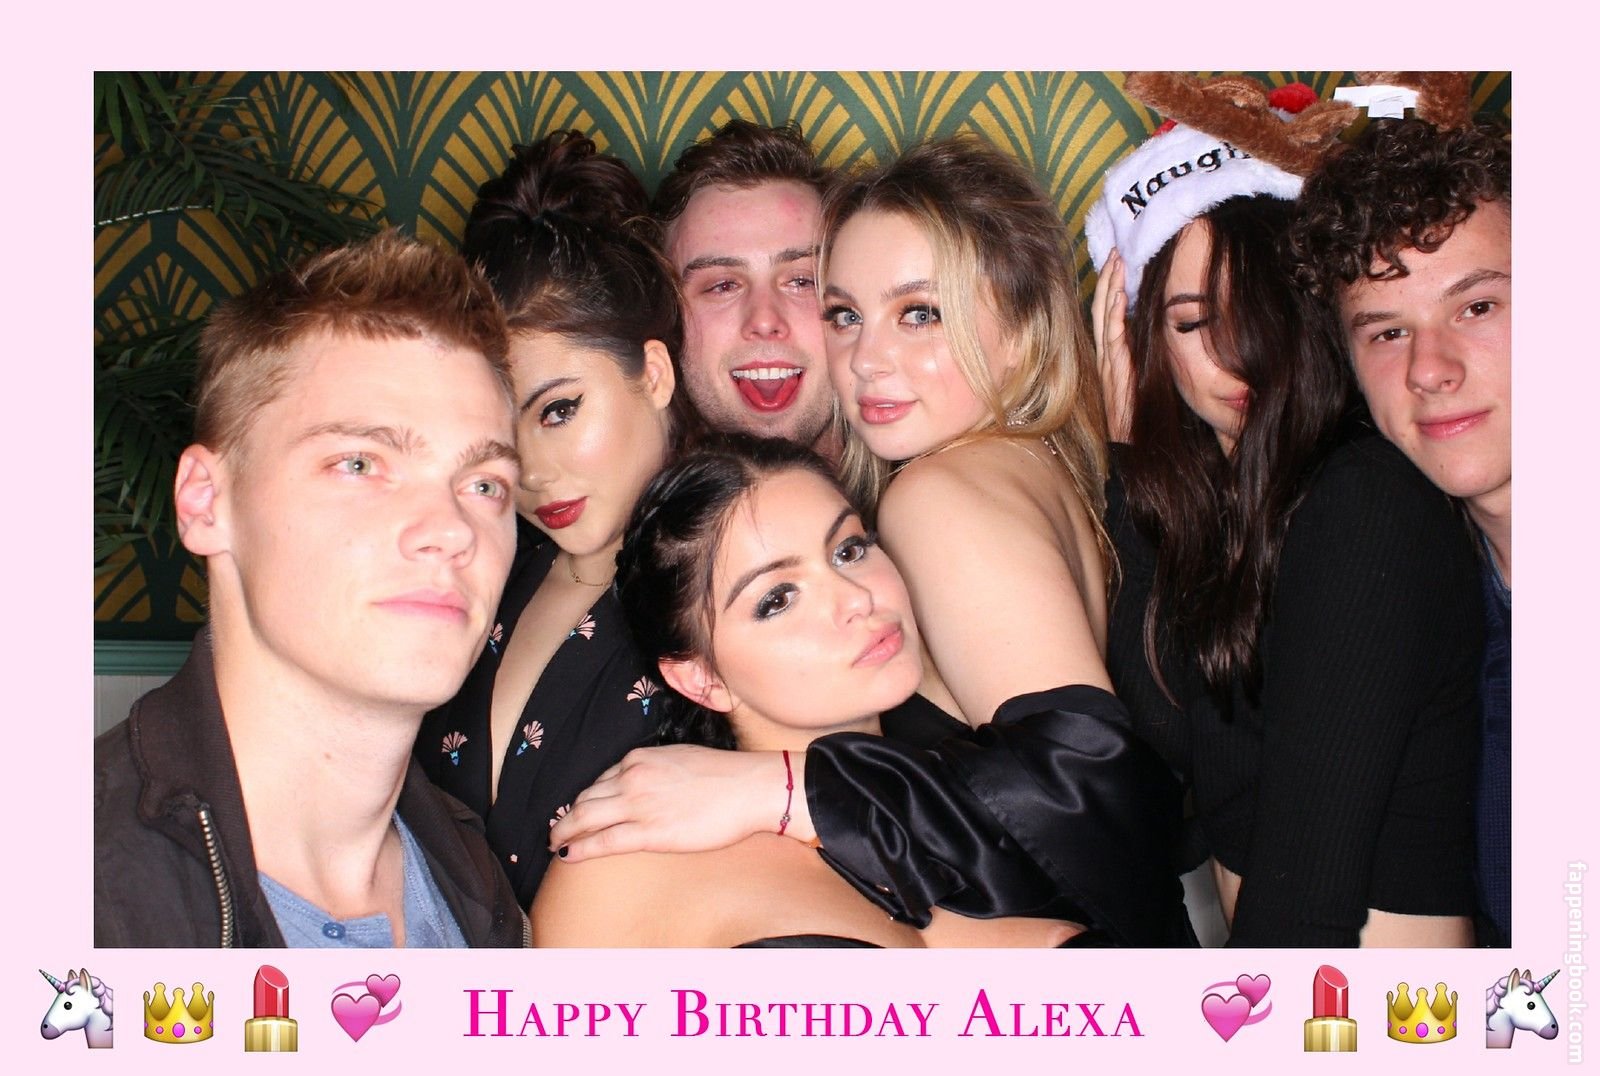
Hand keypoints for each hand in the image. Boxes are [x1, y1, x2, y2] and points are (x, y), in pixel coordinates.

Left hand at [547, 745, 813, 861]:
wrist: (748, 787)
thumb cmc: (724, 775)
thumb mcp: (679, 758)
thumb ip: (655, 770)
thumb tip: (645, 784)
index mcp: (639, 759)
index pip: (600, 780)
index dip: (586, 797)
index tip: (578, 809)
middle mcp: (632, 778)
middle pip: (584, 798)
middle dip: (566, 816)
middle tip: (556, 829)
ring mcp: (638, 805)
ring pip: (585, 818)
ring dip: (564, 831)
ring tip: (556, 842)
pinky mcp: (649, 833)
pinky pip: (603, 841)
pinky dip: (580, 848)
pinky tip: (568, 855)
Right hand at [1092, 248, 1134, 442]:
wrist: (1130, 446)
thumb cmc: (1140, 415)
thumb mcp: (1146, 377)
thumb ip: (1147, 356)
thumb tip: (1163, 331)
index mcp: (1113, 354)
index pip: (1109, 312)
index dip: (1112, 286)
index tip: (1119, 261)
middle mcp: (1106, 355)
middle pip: (1103, 308)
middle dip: (1108, 278)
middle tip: (1116, 250)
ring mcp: (1107, 362)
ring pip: (1105, 317)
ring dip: (1110, 288)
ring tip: (1116, 262)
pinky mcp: (1113, 372)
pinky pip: (1112, 339)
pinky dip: (1115, 316)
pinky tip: (1119, 296)